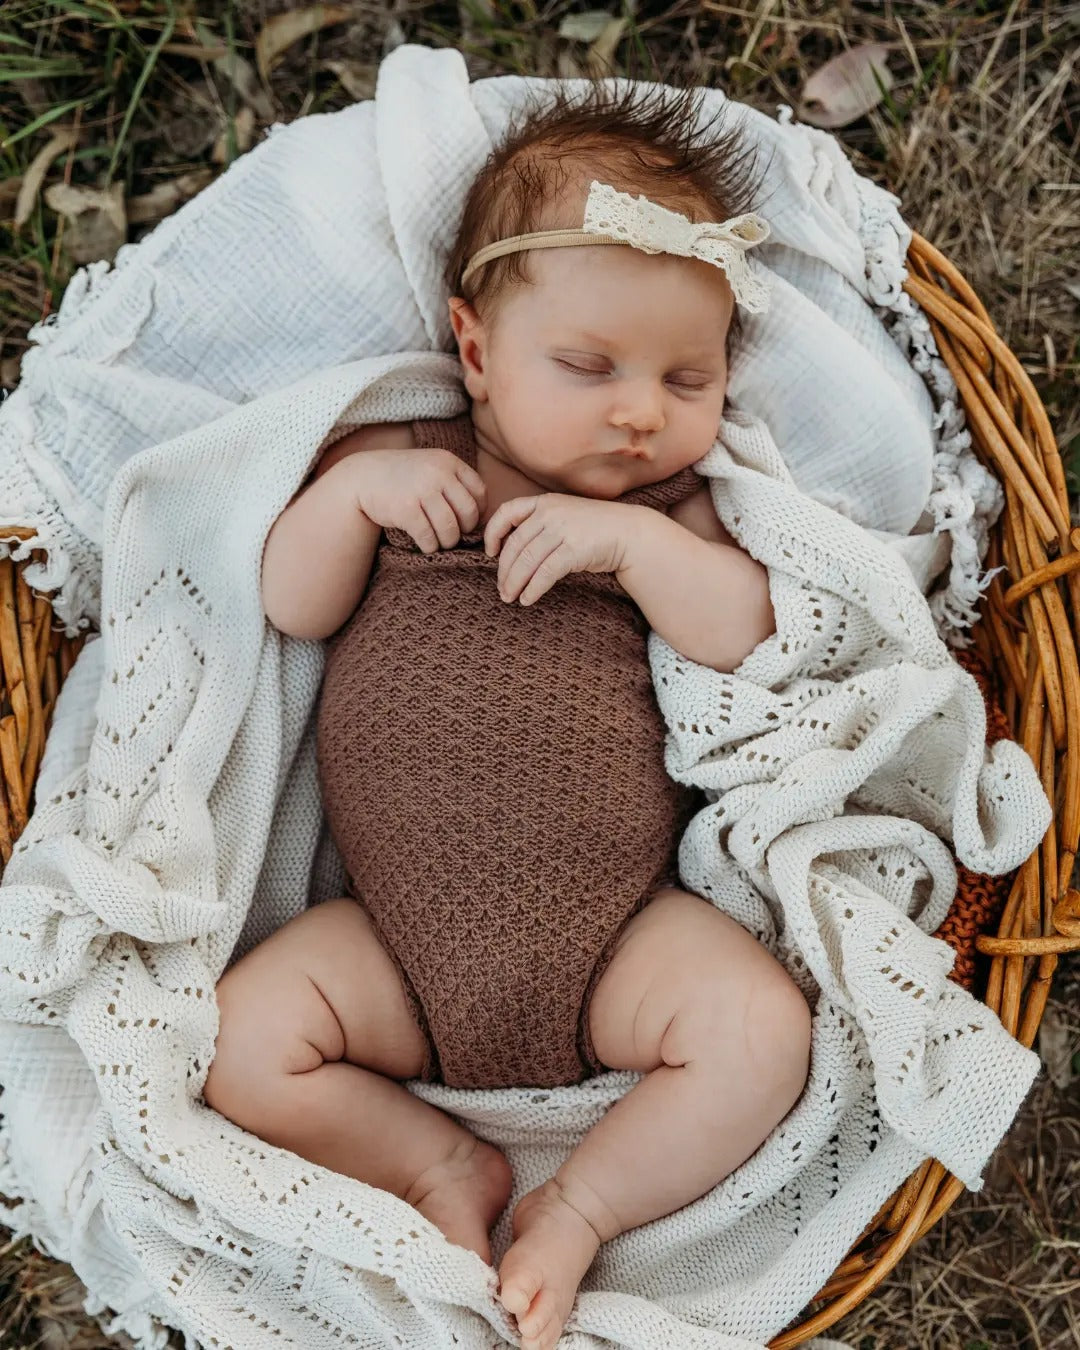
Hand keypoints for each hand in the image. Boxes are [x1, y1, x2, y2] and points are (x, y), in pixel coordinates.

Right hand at [345, 448, 486, 552]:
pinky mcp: (405, 510)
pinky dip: (430, 546)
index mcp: (448, 462)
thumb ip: (455, 483)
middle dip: (464, 530)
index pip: (479, 493)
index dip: (477, 513)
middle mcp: (438, 473)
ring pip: (450, 529)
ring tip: (440, 542)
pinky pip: (428, 537)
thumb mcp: (431, 467)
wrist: (363, 477)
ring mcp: (421, 490)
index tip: (465, 521)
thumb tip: (483, 516)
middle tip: (453, 535)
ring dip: (447, 542)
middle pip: (468, 513)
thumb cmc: (403, 477)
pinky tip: (425, 544)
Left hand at [483, 494, 635, 605]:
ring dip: (514, 583)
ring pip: (527, 561)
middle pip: (515, 545)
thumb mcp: (564, 515)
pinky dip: (533, 589)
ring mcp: (563, 530)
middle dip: (504, 570)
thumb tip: (510, 550)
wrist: (629, 533)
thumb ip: (539, 525)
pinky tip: (528, 599)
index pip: (507, 512)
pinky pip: (545, 573)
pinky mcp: (574, 550)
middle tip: (501, 589)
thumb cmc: (594, 528)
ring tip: (510, 598)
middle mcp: (550, 513)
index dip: (492, 533)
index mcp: (544, 502)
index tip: (490, 552)